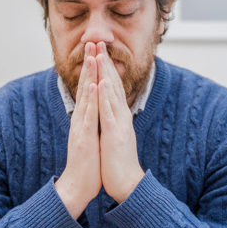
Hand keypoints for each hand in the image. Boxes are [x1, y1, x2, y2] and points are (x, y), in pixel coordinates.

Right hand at [55, 42, 100, 218]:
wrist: (77, 187)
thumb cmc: (86, 164)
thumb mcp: (89, 138)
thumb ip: (90, 123)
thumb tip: (94, 112)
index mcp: (84, 119)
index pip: (87, 90)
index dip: (92, 70)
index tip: (97, 52)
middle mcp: (80, 119)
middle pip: (84, 87)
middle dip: (89, 64)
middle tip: (92, 43)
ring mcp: (80, 127)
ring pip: (85, 96)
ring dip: (89, 75)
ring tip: (92, 55)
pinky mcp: (83, 137)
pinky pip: (88, 115)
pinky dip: (90, 99)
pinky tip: (93, 85)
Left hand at [95, 42, 144, 202]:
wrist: (127, 184)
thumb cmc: (118, 163)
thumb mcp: (115, 137)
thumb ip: (113, 121)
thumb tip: (110, 111)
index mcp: (119, 117)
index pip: (113, 88)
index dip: (106, 69)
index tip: (99, 52)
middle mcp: (121, 117)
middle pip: (114, 85)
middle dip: (106, 63)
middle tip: (99, 42)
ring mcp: (119, 124)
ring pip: (112, 94)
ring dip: (106, 73)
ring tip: (100, 54)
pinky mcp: (115, 135)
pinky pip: (109, 113)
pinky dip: (105, 97)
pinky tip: (102, 82)